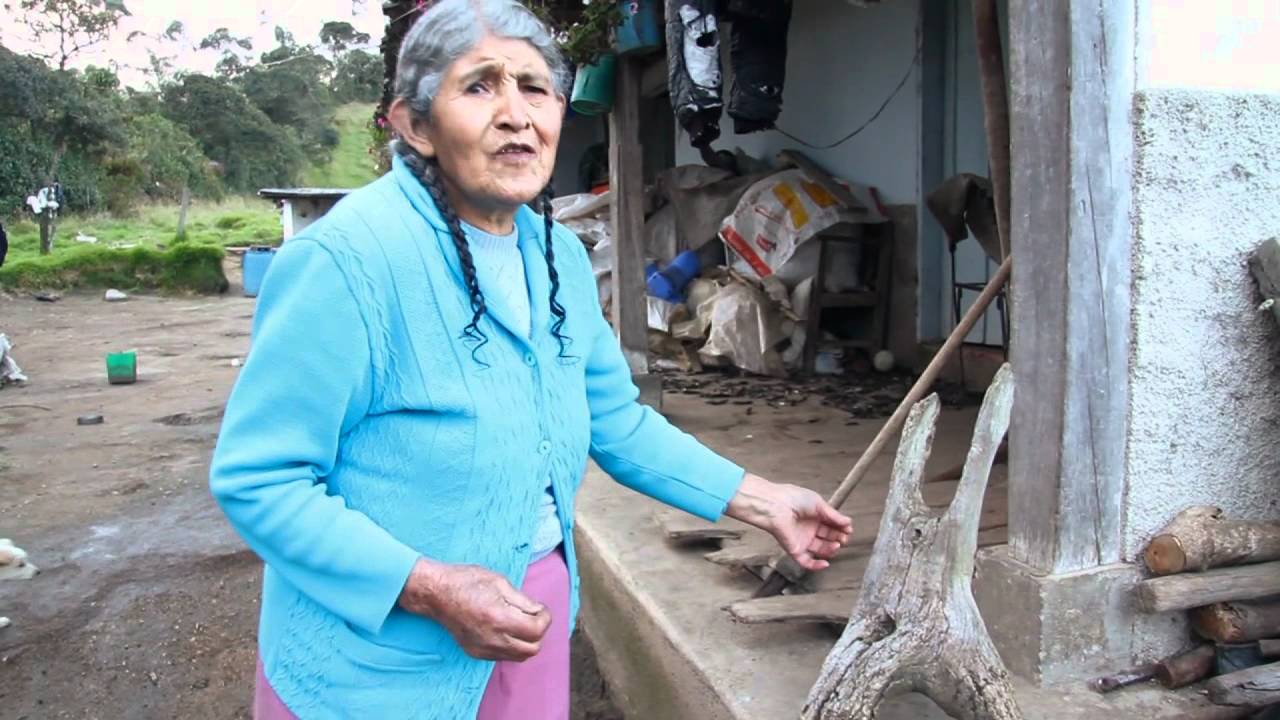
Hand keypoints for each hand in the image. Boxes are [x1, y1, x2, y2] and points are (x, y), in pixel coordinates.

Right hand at [398, 559, 551, 661]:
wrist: (436, 594)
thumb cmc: (466, 581)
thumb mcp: (499, 582)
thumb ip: (523, 600)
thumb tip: (538, 611)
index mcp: (499, 618)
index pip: (537, 630)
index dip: (544, 618)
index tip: (540, 608)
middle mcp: (492, 639)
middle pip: (532, 649)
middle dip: (538, 632)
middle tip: (533, 616)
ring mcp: (483, 649)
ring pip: (519, 656)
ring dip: (526, 641)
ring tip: (520, 622)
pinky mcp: (476, 653)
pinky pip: (504, 656)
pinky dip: (512, 645)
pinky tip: (505, 629)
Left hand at [726, 474, 852, 570]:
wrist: (776, 505)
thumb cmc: (793, 499)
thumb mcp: (818, 503)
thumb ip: (833, 515)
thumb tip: (848, 522)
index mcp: (814, 516)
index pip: (831, 525)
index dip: (841, 528)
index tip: (848, 528)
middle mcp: (808, 529)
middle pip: (828, 538)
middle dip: (838, 538)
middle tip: (844, 537)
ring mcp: (802, 540)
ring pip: (820, 550)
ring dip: (831, 549)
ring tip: (838, 544)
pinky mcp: (795, 550)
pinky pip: (806, 562)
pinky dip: (816, 566)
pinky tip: (826, 563)